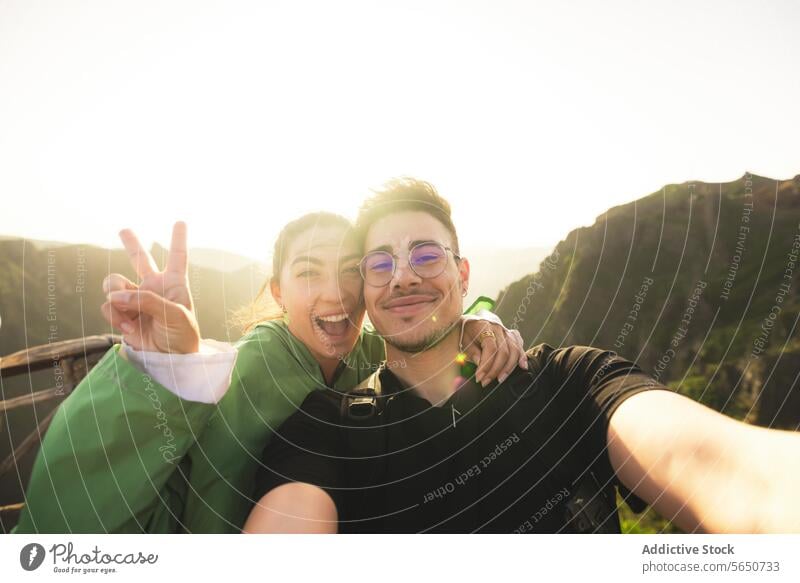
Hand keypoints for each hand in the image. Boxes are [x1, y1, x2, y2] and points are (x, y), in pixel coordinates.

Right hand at [100, 221, 200, 353]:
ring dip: (116, 295)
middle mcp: (154, 288)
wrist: (171, 361)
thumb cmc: (182, 336)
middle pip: (140, 260)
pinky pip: (108, 306)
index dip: (178, 239)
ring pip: (114, 284)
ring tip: (128, 312)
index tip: (180, 222)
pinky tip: (128, 326)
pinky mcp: (122, 315)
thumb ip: (147, 301)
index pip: (178, 256)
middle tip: (124, 229)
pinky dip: (114, 315)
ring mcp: (136, 300)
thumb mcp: (174, 315)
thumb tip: (115, 296)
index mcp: (175, 284)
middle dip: (132, 244)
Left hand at [461, 318, 526, 385]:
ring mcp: (506, 331)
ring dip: (508, 367)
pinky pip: (520, 345)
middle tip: (486, 382)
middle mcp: (498, 328)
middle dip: (495, 370)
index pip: (490, 348)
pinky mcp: (512, 335)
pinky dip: (522, 356)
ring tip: (500, 379)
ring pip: (514, 350)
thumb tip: (480, 363)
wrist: (474, 319)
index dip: (486, 365)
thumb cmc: (467, 331)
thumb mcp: (463, 339)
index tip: (479, 377)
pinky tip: (523, 366)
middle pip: (503, 351)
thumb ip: (472, 351)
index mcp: (484, 326)